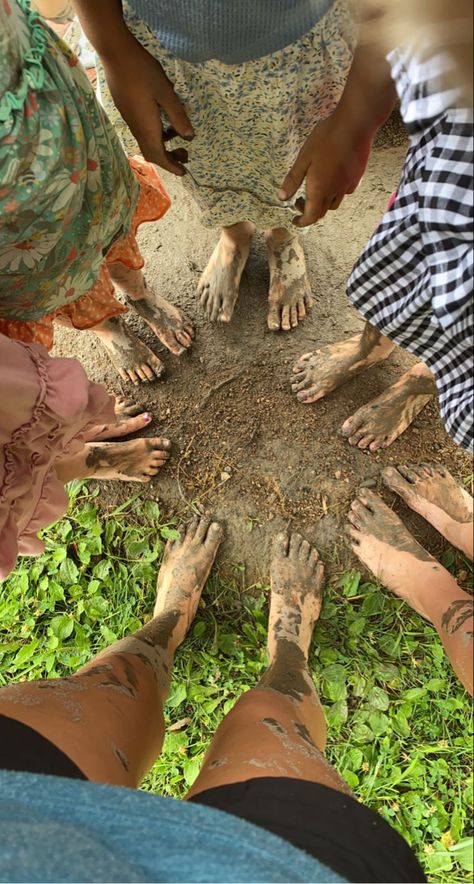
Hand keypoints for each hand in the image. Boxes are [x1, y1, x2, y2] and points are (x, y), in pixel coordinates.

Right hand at [103, 39, 193, 175]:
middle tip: (185, 155)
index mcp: (147, 127)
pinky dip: (157, 134)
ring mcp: (130, 119)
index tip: (184, 172)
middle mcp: (137, 127)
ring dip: (163, 145)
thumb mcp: (166, 93)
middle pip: (152, 153)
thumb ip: (178, 116)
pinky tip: (165, 121)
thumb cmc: (142, 71)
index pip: (159, 156)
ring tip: (178, 137)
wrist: (115, 54)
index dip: (172, 167)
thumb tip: (189, 137)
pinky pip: (143, 130)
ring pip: (147, 141)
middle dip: (169, 158)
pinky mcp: (127, 110)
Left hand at [278, 114, 373, 226]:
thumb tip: (281, 197)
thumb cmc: (326, 138)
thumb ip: (293, 179)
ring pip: (334, 203)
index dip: (302, 222)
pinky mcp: (357, 176)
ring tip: (315, 190)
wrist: (355, 124)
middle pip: (322, 212)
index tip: (294, 220)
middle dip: (309, 212)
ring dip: (323, 203)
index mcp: (319, 189)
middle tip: (299, 201)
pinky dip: (336, 193)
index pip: (311, 216)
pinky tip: (332, 180)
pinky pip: (345, 192)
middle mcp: (334, 191)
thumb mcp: (304, 158)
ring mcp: (348, 185)